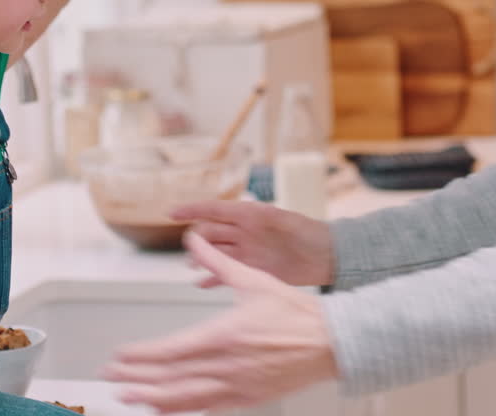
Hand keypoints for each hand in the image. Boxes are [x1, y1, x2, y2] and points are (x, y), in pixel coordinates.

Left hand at [102, 231, 338, 412]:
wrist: (331, 343)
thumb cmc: (295, 313)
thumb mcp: (253, 280)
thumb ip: (218, 260)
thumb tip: (193, 238)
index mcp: (226, 335)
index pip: (171, 351)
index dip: (140, 357)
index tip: (119, 357)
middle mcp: (228, 365)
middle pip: (171, 379)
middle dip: (136, 380)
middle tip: (110, 378)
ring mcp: (237, 386)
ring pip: (185, 398)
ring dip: (153, 399)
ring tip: (129, 397)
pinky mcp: (247, 399)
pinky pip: (207, 407)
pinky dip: (182, 408)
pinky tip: (164, 407)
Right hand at [172, 200, 333, 286]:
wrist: (325, 255)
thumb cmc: (305, 231)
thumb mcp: (281, 219)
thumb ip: (258, 217)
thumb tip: (236, 211)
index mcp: (247, 214)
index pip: (212, 209)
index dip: (191, 209)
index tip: (170, 213)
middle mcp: (242, 232)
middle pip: (210, 233)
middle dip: (196, 239)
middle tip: (191, 248)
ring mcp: (246, 251)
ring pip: (214, 253)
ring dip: (201, 259)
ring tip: (193, 267)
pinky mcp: (252, 270)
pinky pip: (226, 273)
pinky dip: (212, 279)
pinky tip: (200, 284)